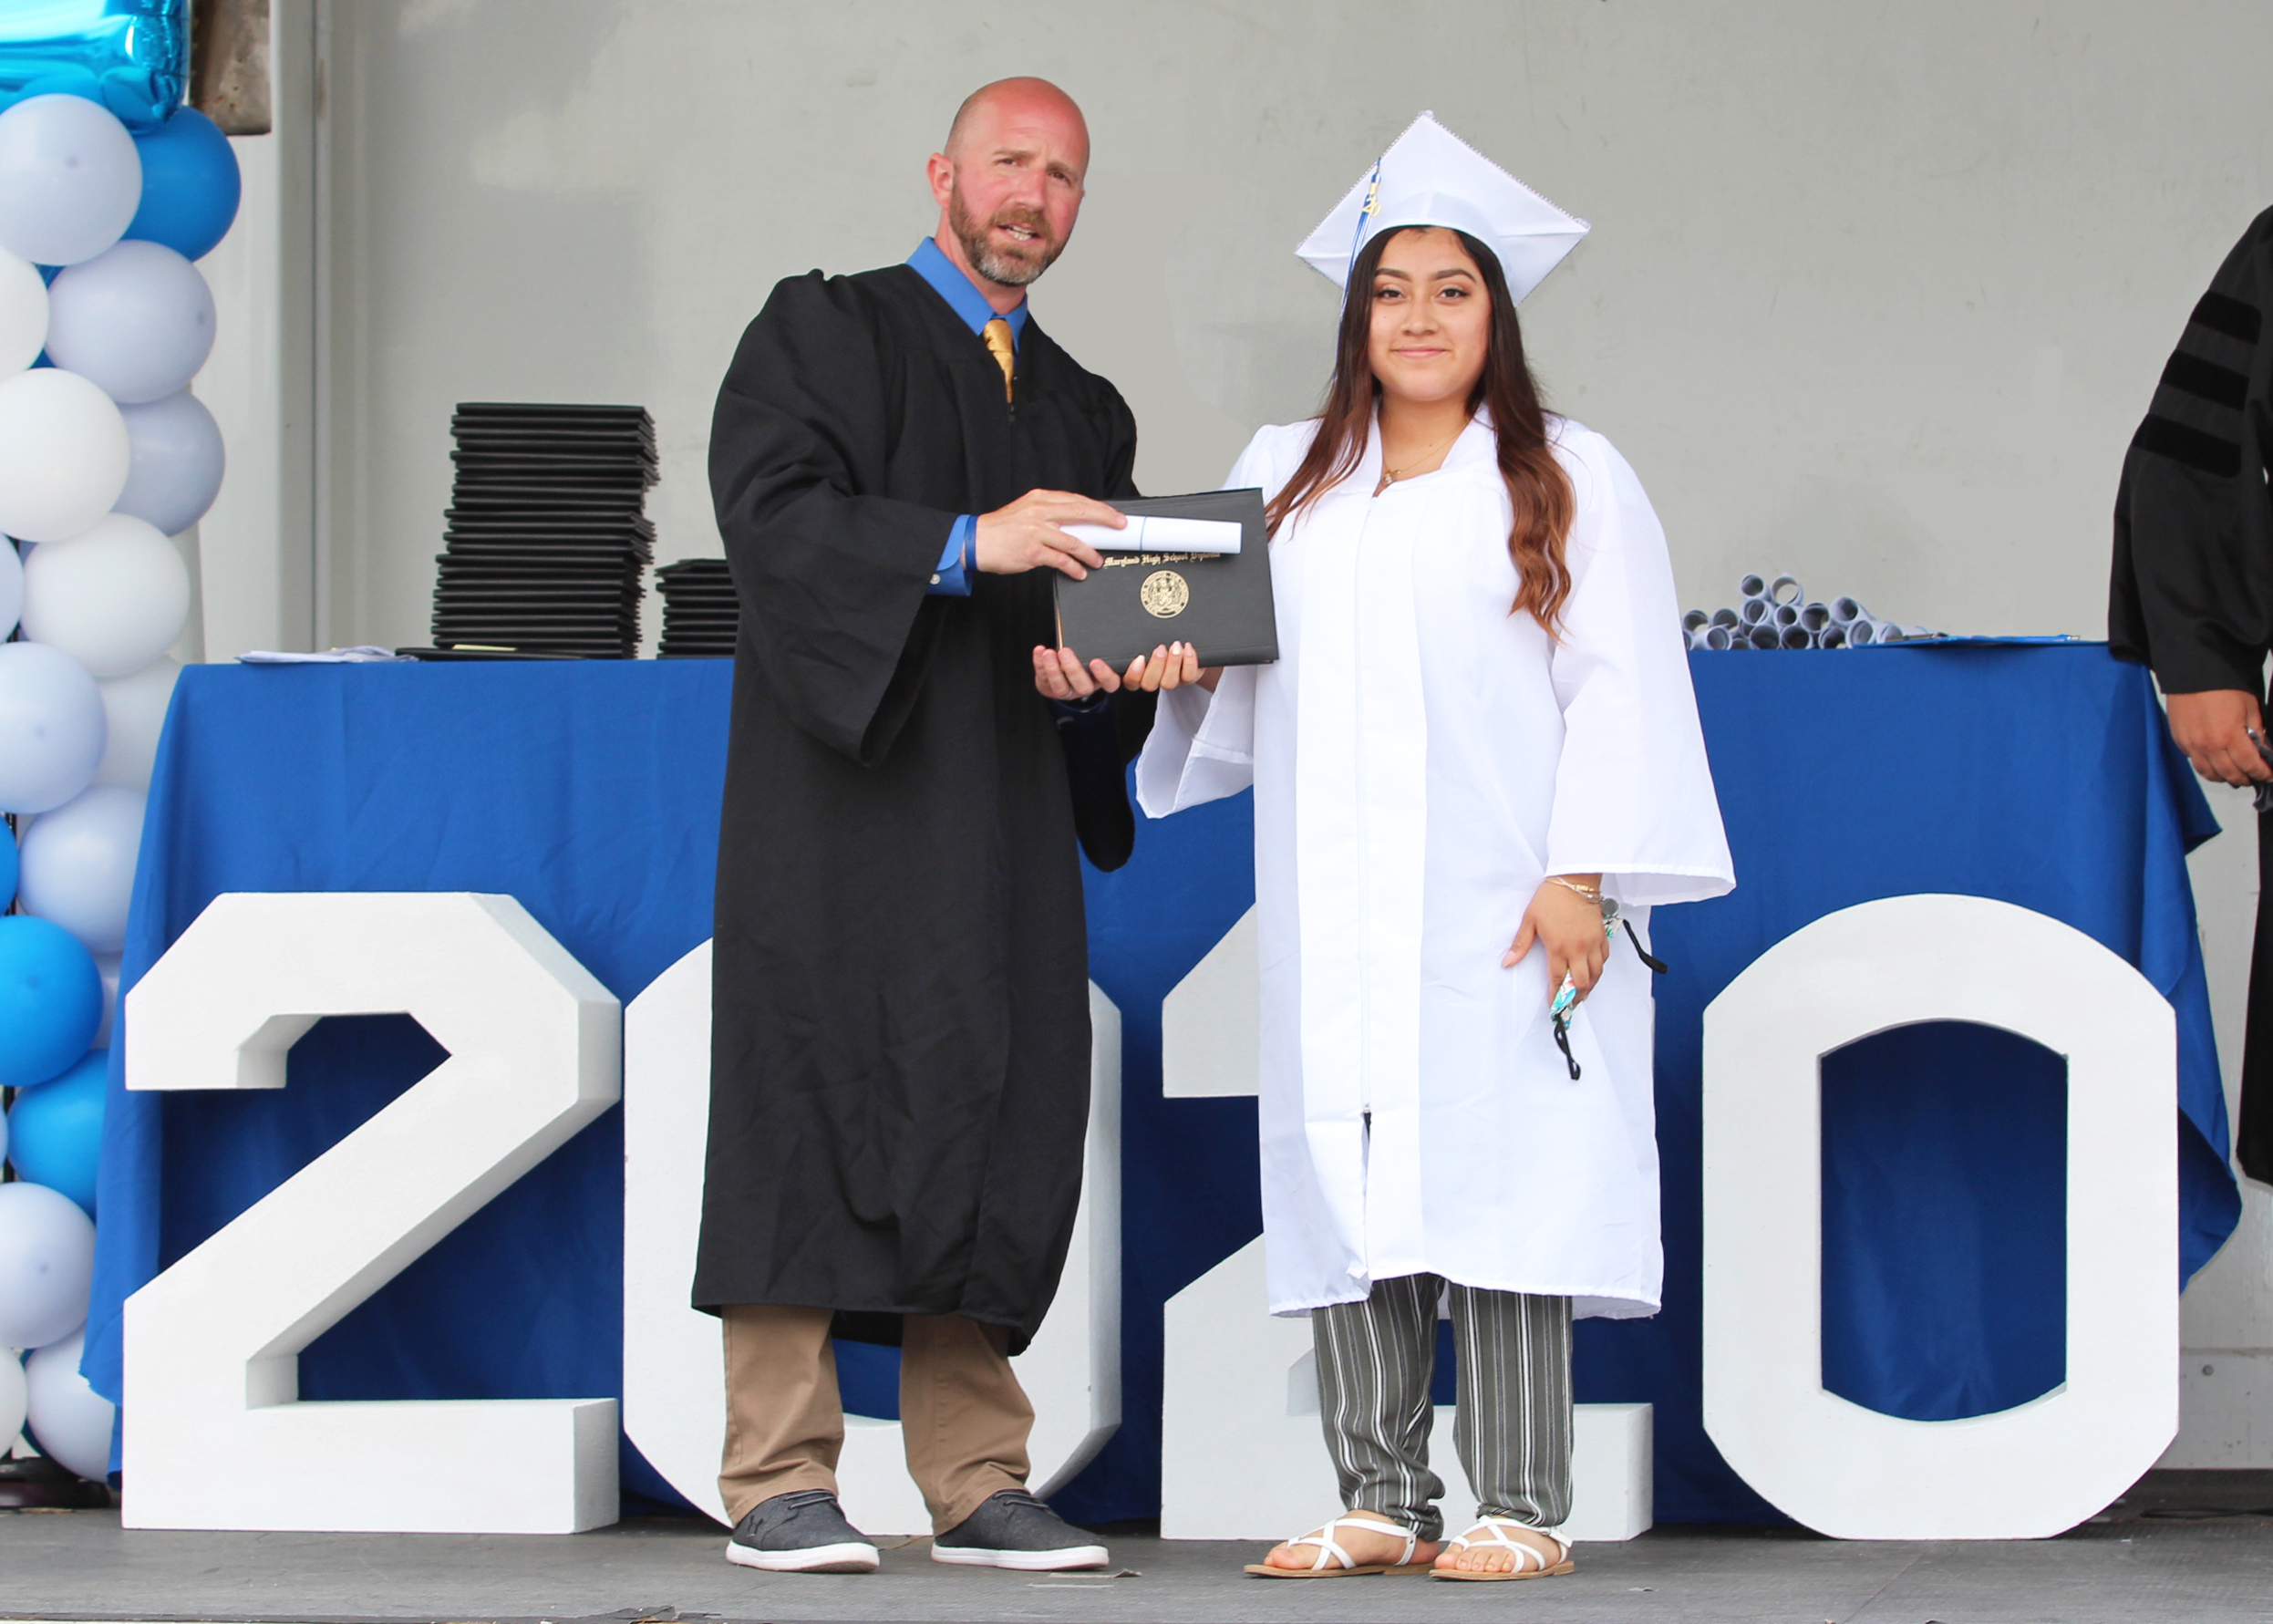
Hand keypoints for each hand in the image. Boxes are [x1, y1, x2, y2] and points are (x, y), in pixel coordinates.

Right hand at [974, 489, 1123, 579]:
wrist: (976, 541)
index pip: (1077, 500)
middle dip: (1105, 520)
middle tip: (1120, 528)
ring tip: (1098, 560)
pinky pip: (1060, 560)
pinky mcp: (1032, 551)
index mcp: (1040, 499)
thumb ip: (1050, 513)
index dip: (1099, 508)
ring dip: (1090, 552)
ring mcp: (1036, 531)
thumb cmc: (1002, 529)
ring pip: (1073, 540)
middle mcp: (1039, 511)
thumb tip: (1077, 522)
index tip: (1114, 515)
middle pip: (1081, 513)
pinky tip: (1079, 572)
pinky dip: (1073, 567)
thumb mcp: (1026, 511)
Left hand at [1032, 644, 1128, 700]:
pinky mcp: (1050, 688)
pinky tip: (1039, 651)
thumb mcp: (1095, 650)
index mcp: (1101, 679)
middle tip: (1065, 652)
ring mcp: (1067, 691)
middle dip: (1073, 669)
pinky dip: (1040, 664)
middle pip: (1083, 687)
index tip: (1095, 661)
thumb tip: (1095, 618)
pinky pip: (1044, 679)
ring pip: (1061, 687)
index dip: (1104, 675)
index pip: (1110, 683)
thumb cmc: (1085, 655)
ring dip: (1053, 669)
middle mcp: (1085, 687)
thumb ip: (1097, 643)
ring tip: (1048, 653)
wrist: (1065, 669)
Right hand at [1122, 642, 1222, 692]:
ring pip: (1169, 683)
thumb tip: (1126, 622)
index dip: (1134, 673)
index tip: (1139, 658)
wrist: (1184, 635)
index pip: (1131, 681)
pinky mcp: (1188, 677)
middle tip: (1161, 648)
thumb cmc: (1160, 633)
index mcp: (1138, 671)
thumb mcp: (1147, 632)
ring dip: (1172, 664)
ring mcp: (1171, 680)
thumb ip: (1138, 634)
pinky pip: (1188, 676)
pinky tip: (1187, 647)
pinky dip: (1189, 662)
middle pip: (1149, 684)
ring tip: (1176, 646)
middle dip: (1156, 666)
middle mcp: (1154, 679)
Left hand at [1504, 876, 1607, 1005]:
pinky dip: (1599, 970)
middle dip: (1575, 997)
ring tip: (1582, 993)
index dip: (1555, 996)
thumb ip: (1520, 944)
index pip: (1557, 979)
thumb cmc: (1550, 898)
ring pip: (1596, 974)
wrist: (1573, 881)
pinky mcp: (1602, 936)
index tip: (1554, 1006)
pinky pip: (1604, 959)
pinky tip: (1593, 972)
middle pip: (1581, 982)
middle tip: (1570, 1004)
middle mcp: (1578, 949)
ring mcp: (1592, 943)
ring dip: (1589, 986)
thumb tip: (1508, 962)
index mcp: (1558, 947)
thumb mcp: (1530, 920)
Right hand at [2165, 689, 2270, 786]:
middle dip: (2245, 778)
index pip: (2249, 765)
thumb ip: (2256, 732)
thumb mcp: (2250, 707)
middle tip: (2253, 777)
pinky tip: (2215, 760)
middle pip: (2229, 774)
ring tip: (2233, 774)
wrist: (2193, 674)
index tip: (2268, 775)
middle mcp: (2208, 746)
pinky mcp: (2179, 741)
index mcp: (2229, 736)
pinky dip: (2206, 765)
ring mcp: (2191, 745)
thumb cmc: (2222, 686)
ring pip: (2209, 773)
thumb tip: (2261, 750)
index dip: (2262, 773)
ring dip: (2223, 777)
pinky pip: (2194, 761)